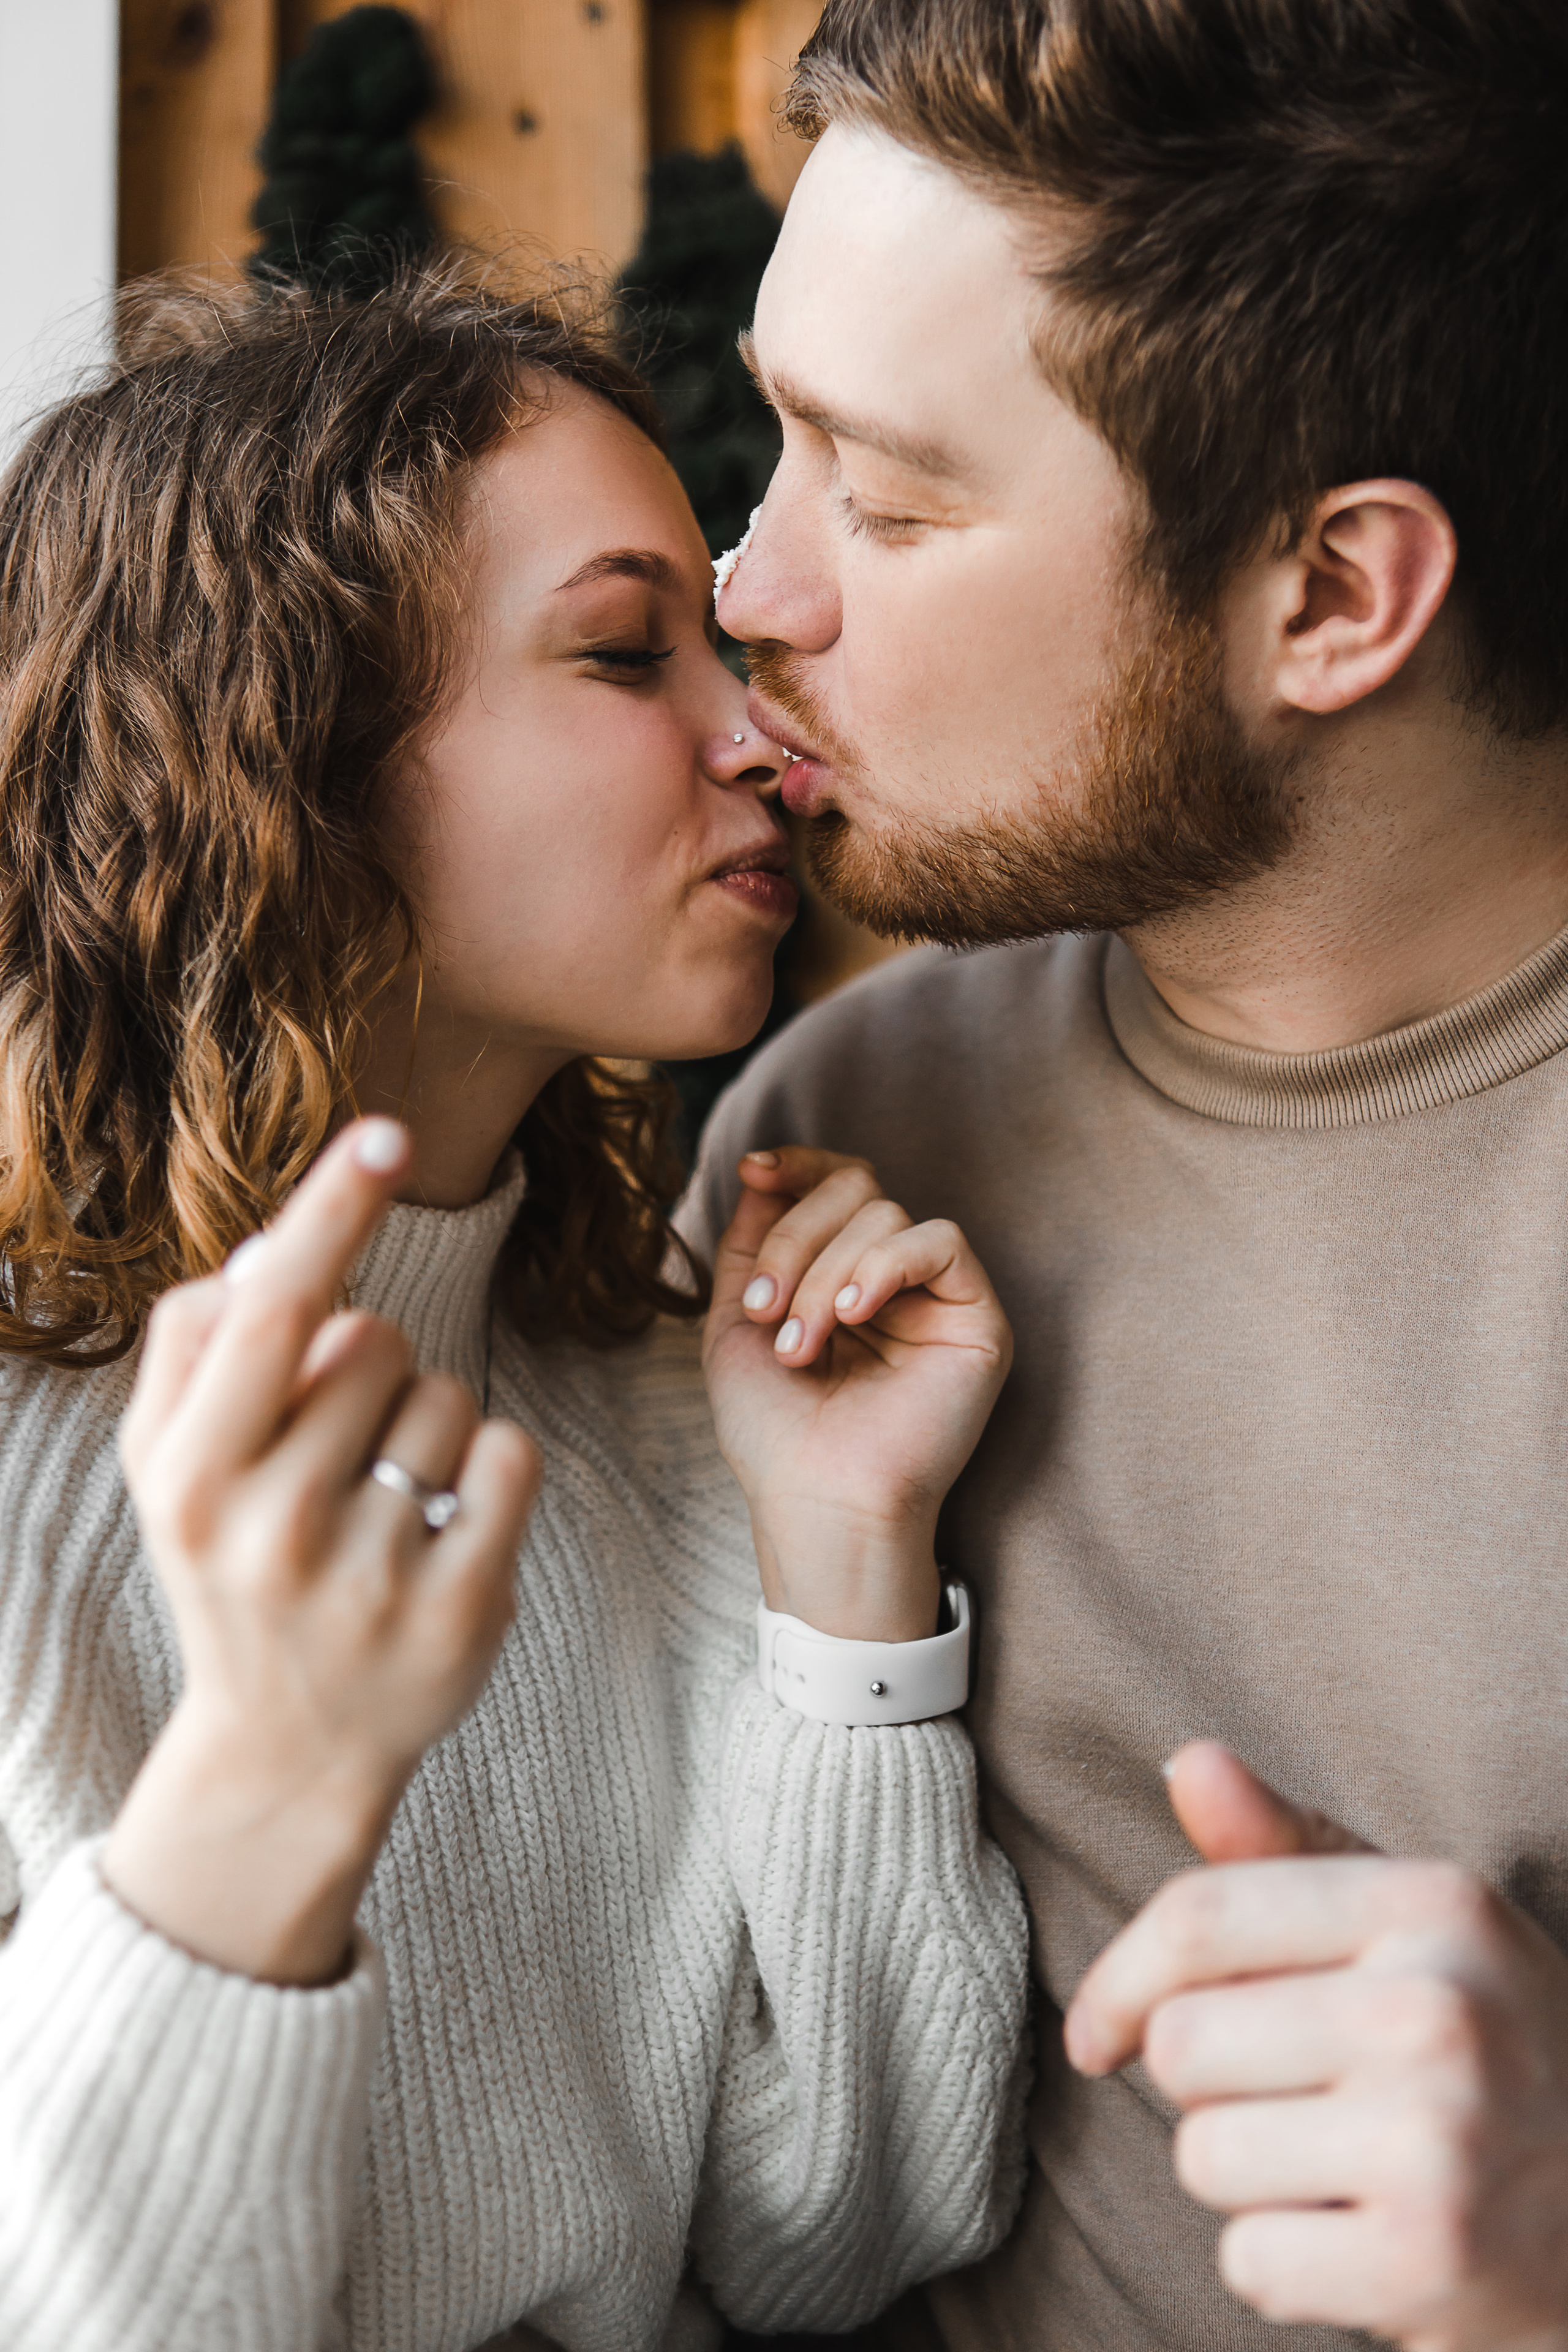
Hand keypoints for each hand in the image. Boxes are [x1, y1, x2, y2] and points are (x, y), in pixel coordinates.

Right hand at [104, 1119, 540, 1985]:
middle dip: (370, 1367)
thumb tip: (281, 1244)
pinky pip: (511, 1453)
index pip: (270, 1315)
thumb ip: (200, 1346)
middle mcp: (271, 1529)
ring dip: (429, 1424)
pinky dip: (492, 1466)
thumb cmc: (232, 1565)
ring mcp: (369, 1576)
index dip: (330, 1213)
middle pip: (374, 1340)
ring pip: (448, 1393)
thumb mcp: (172, 1467)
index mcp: (191, 1479)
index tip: (387, 1132)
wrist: (287, 1744)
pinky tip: (447, 1523)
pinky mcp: (459, 1610)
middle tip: (336, 1455)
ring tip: (383, 1502)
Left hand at [702, 1147, 1011, 1640]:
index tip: (753, 1170)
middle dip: (793, 1240)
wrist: (817, 1502)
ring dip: (823, 1275)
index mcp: (842, 1274)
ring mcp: (936, 1296)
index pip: (836, 1184)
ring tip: (802, 1348)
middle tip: (765, 1313)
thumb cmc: (775, 1431)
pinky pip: (941, 1241)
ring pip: (885, 1214)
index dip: (799, 1166)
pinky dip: (884, 1266)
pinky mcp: (977, 1317)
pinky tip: (854, 1316)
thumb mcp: (734, 1322)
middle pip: (855, 1189)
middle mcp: (894, 1278)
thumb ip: (749, 1243)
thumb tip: (761, 1171)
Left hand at [1064, 1741, 1567, 2350]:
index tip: (1099, 2032)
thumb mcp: (1408, 1924)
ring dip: (1246, 2177)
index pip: (1199, 1919)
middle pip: (1183, 2045)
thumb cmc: (1485, 2044)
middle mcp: (1437, 2010)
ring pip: (1205, 2158)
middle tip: (1297, 2100)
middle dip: (1208, 2086)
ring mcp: (1439, 2140)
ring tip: (1336, 2164)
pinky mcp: (1430, 2261)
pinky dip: (1285, 2266)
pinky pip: (1249, 2263)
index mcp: (1430, 1905)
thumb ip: (1284, 1845)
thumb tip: (1189, 1760)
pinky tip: (1359, 2238)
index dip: (1118, 1980)